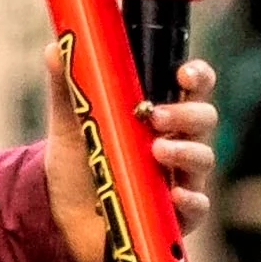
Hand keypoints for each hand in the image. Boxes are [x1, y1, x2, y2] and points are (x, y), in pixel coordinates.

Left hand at [42, 48, 223, 261]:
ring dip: (185, 152)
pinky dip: (190, 200)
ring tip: (157, 151)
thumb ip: (68, 83)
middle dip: (186, 114)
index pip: (192, 85)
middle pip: (204, 118)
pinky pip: (198, 207)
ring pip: (203, 159)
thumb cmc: (80, 160)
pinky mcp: (177, 215)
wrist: (62, 215)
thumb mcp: (72, 120)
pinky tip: (174, 195)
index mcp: (160, 110)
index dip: (196, 75)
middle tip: (155, 116)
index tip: (182, 73)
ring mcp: (181, 178)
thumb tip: (56, 46)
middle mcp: (177, 141)